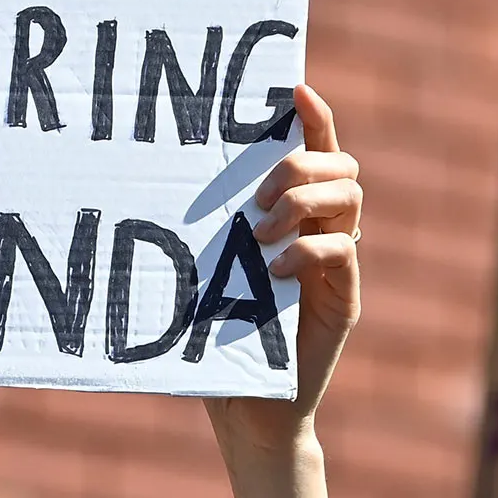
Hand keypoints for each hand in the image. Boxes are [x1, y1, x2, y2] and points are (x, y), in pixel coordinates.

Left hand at [203, 78, 362, 466]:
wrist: (246, 411)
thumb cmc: (216, 334)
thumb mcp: (205, 269)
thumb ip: (203, 226)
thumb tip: (148, 175)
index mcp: (295, 216)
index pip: (316, 149)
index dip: (312, 114)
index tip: (290, 87)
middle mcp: (324, 233)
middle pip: (341, 166)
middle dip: (302, 163)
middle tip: (258, 193)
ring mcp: (337, 266)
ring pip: (349, 201)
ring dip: (305, 201)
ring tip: (264, 230)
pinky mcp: (342, 301)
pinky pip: (343, 255)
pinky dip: (310, 250)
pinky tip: (276, 267)